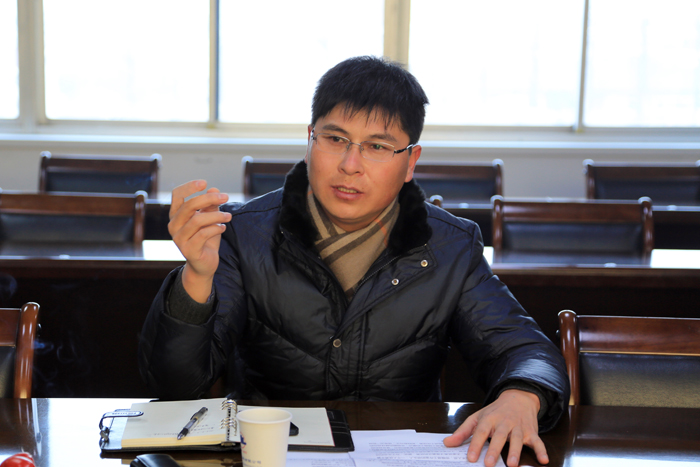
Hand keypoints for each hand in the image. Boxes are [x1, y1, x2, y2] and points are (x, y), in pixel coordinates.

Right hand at [168, 180, 231, 301]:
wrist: (204, 265)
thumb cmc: (206, 239)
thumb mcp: (210, 219)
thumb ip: (210, 206)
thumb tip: (213, 189)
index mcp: (176, 215)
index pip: (177, 195)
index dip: (189, 186)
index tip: (205, 182)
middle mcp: (174, 225)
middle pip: (189, 205)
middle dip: (209, 198)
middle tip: (226, 197)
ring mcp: (179, 238)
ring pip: (197, 220)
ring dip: (216, 215)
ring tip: (228, 216)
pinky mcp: (188, 250)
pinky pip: (203, 234)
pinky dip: (216, 228)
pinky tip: (223, 227)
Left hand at [443, 389, 545, 466]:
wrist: (518, 397)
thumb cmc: (495, 411)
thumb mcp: (478, 417)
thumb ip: (463, 432)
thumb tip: (447, 443)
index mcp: (489, 419)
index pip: (480, 432)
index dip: (475, 445)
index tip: (470, 458)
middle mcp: (504, 423)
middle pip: (499, 436)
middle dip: (494, 450)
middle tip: (489, 464)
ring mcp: (519, 427)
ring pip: (517, 439)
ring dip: (515, 451)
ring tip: (511, 464)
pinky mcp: (531, 432)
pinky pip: (538, 441)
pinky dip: (541, 450)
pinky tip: (544, 460)